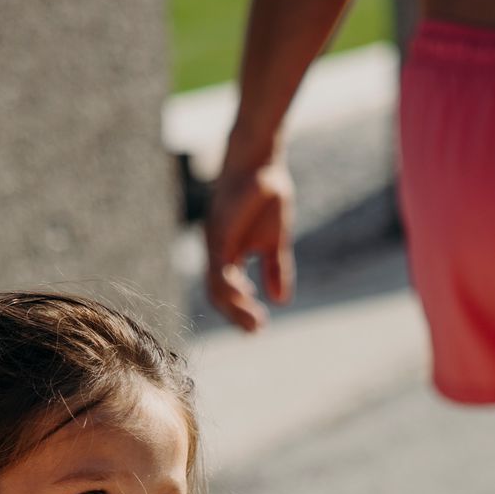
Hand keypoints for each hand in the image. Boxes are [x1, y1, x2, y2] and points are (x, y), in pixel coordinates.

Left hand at [205, 151, 295, 332]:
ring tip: (255, 321)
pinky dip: (230, 286)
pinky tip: (247, 296)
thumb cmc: (267, 196)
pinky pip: (218, 268)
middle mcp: (216, 252)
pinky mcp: (217, 233)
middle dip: (237, 317)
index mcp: (227, 255)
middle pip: (218, 296)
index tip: (261, 327)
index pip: (228, 292)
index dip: (241, 312)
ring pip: (215, 287)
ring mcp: (214, 243)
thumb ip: (275, 270)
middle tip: (257, 331)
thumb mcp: (275, 242)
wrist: (262, 162)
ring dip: (235, 308)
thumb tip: (281, 300)